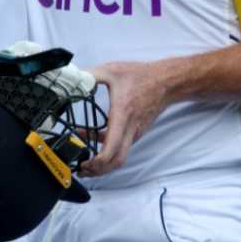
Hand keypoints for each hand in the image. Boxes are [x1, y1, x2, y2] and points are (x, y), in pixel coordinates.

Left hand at [81, 60, 171, 175]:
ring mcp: (135, 133)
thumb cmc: (141, 76)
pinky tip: (94, 141)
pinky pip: (122, 148)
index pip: (112, 149)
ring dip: (103, 164)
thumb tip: (74, 80)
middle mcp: (130, 129)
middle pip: (116, 162)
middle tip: (82, 169)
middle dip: (99, 170)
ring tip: (86, 161)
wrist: (166, 81)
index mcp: (122, 115)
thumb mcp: (112, 71)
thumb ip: (90, 75)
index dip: (97, 162)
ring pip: (120, 157)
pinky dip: (108, 151)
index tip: (84, 161)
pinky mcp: (136, 132)